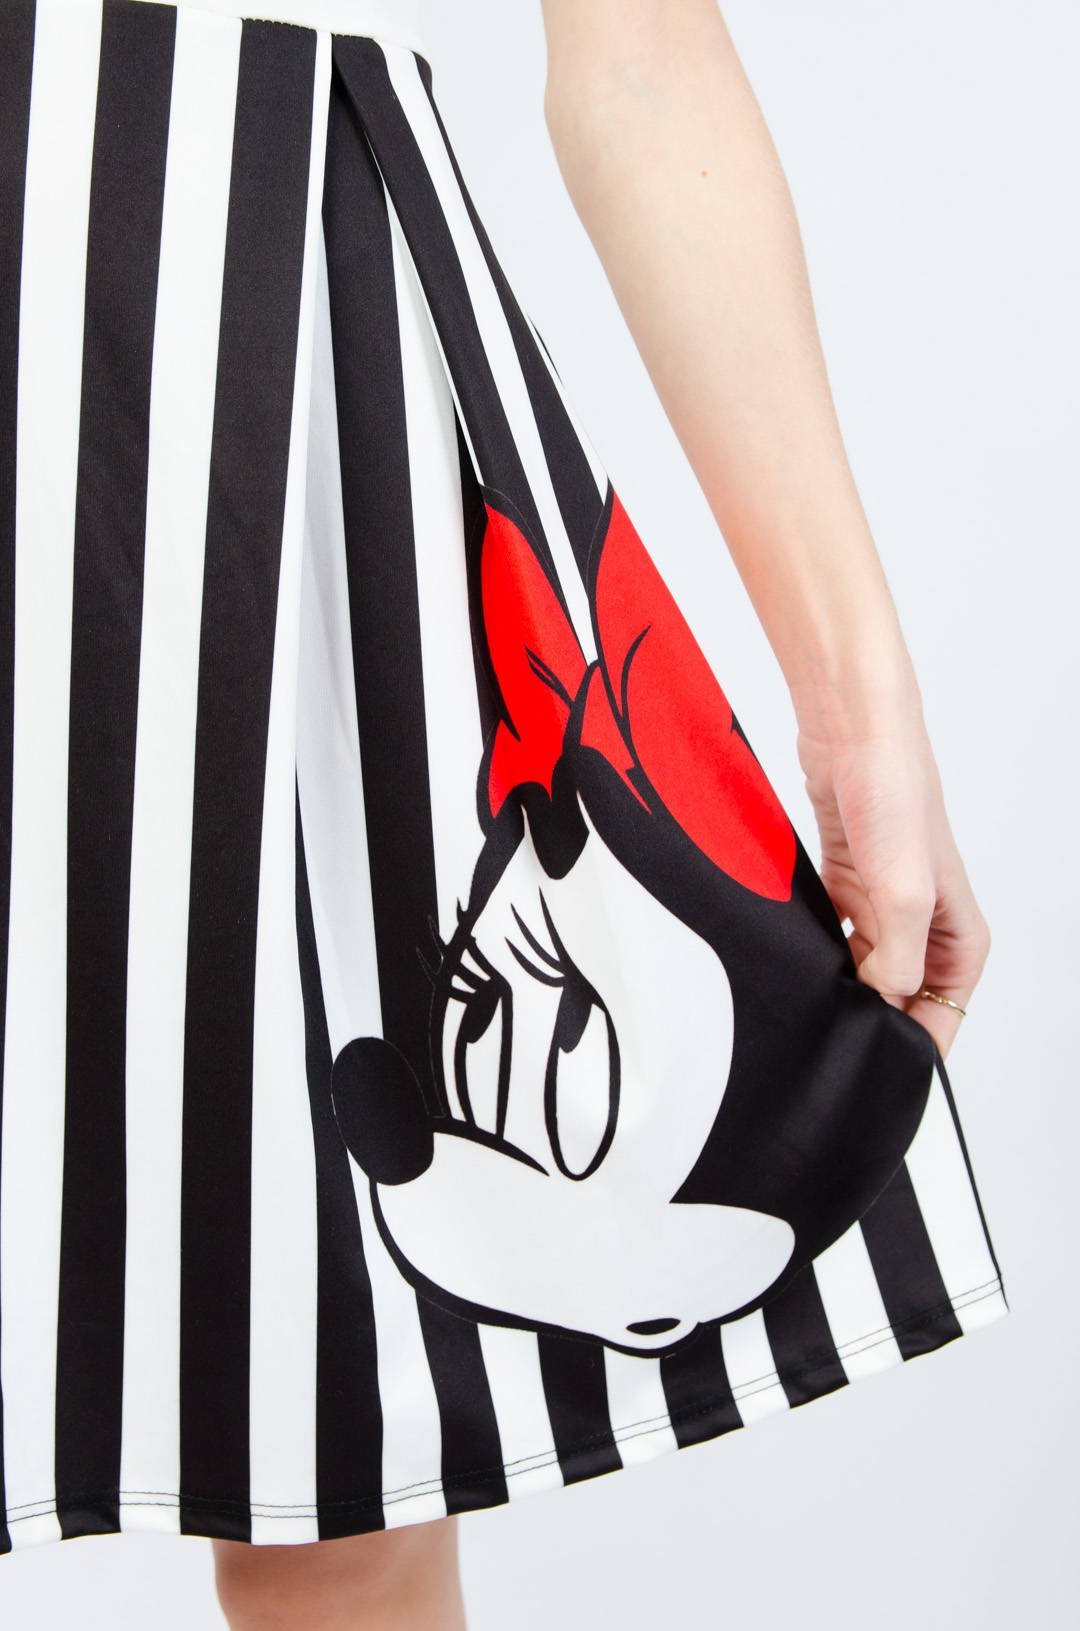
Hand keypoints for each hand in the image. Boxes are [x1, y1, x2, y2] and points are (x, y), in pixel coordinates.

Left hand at [794, 691, 990, 1059]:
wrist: (853, 735)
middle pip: (895, 1001)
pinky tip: (795, 959)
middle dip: (865, 1017)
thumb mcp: (904, 892)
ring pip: (860, 973)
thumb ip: (899, 959)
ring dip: (837, 984)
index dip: (909, 1046)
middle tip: (827, 1030)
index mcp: (960, 939)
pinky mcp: (848, 889)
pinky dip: (816, 952)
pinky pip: (832, 940)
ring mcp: (884, 910)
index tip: (872, 1064)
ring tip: (810, 995)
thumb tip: (882, 1004)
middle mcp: (926, 930)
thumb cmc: (896, 797)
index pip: (940, 1018)